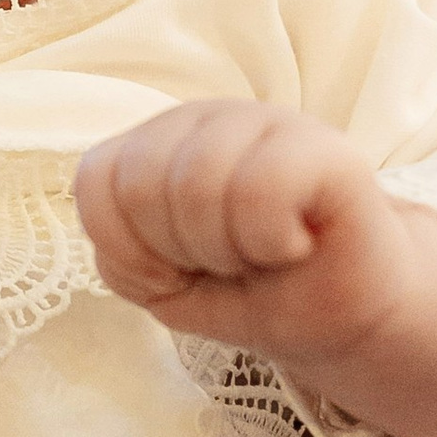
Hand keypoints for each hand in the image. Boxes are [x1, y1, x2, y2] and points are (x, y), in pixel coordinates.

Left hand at [76, 100, 417, 381]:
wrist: (339, 320)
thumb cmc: (250, 291)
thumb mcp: (159, 283)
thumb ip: (120, 252)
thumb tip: (133, 239)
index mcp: (162, 139)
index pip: (97, 179)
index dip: (126, 248)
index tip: (173, 272)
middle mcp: (211, 116)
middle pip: (142, 183)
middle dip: (180, 251)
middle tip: (228, 261)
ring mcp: (271, 122)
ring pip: (197, 185)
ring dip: (227, 250)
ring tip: (263, 253)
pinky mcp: (329, 149)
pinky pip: (262, 187)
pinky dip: (268, 240)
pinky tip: (293, 245)